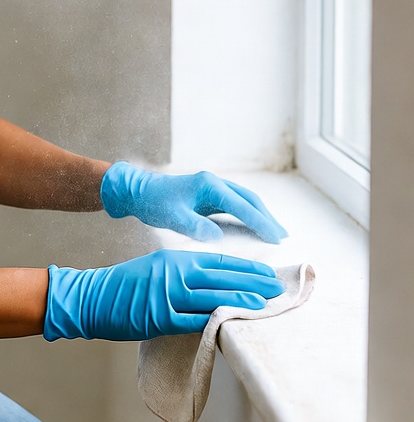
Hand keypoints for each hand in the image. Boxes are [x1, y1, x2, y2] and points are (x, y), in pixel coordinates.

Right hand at [43, 249, 284, 341]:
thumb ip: (183, 274)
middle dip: (251, 283)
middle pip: (221, 278)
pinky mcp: (159, 317)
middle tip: (277, 288)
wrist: (92, 296)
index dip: (245, 268)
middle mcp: (173, 273)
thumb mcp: (156, 269)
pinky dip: (215, 322)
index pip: (218, 262)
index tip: (267, 272)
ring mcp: (166, 295)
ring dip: (241, 301)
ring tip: (264, 304)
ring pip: (212, 297)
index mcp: (174, 259)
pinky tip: (234, 324)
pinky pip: (193, 321)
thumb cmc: (125, 285)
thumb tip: (213, 284)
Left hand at [99, 162, 287, 242]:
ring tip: (277, 234)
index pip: (241, 205)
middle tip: (283, 238)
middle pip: (249, 200)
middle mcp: (215, 183)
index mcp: (208, 185)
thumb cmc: (153, 202)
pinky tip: (255, 227)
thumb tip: (217, 236)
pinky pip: (236, 205)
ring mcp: (213, 187)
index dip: (260, 222)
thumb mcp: (171, 217)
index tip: (275, 238)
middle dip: (267, 218)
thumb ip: (194, 226)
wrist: (139, 191)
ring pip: (245, 201)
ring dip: (261, 216)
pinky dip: (249, 215)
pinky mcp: (210, 195)